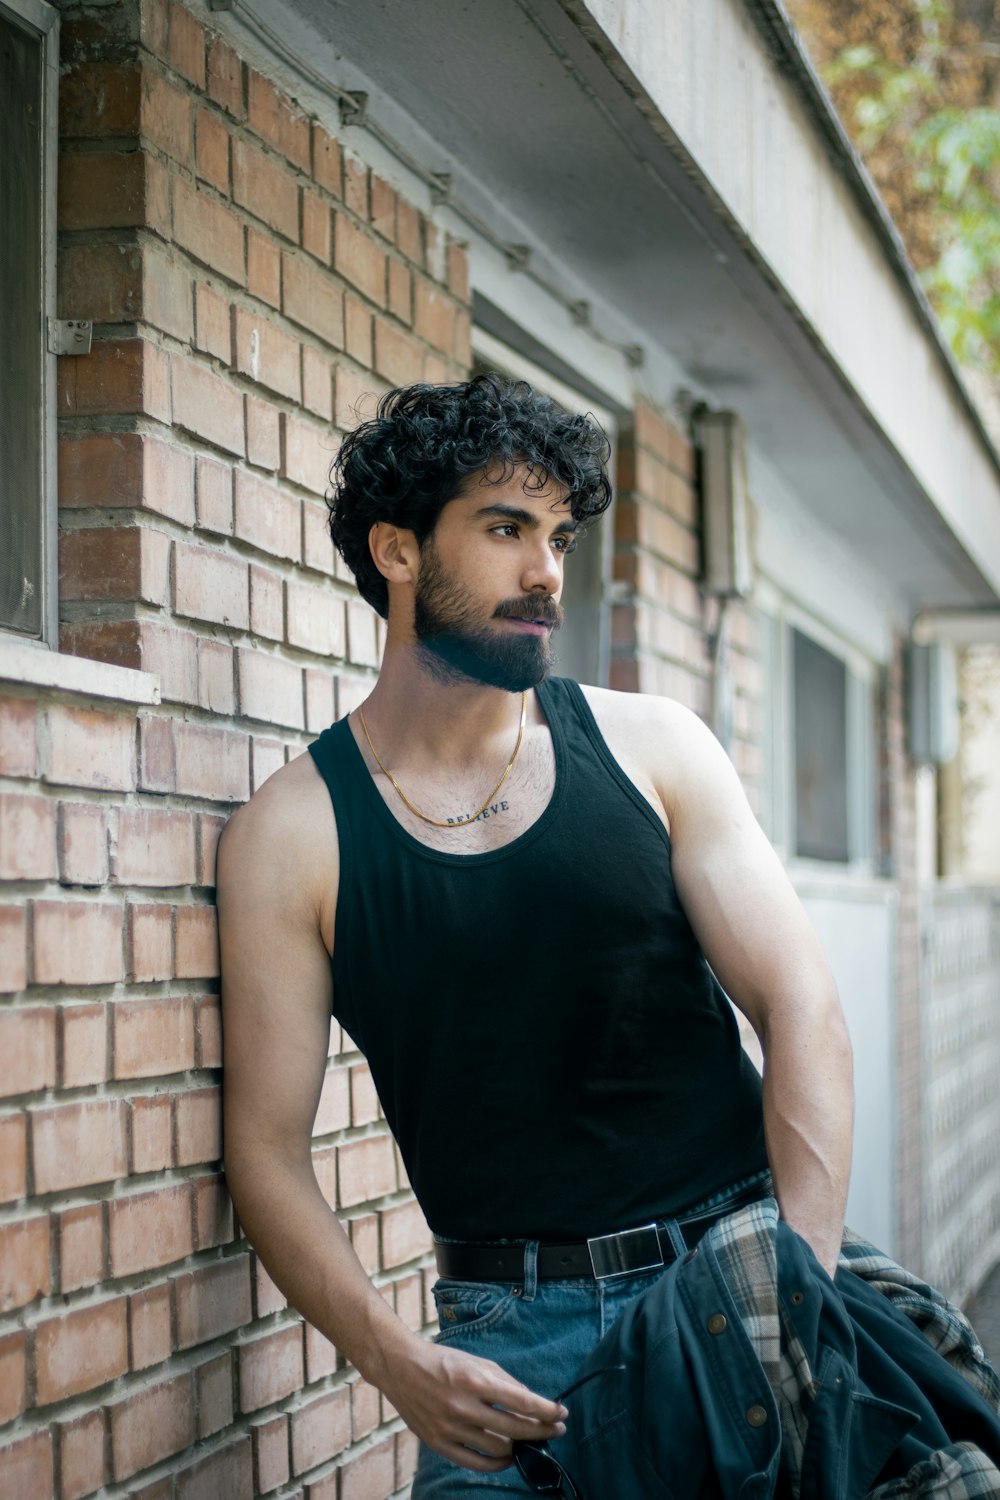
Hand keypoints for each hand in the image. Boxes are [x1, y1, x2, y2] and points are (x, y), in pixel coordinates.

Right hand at [380, 1338, 567, 1472]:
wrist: (400, 1368)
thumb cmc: (443, 1361)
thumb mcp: (477, 1361)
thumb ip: (505, 1381)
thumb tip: (530, 1402)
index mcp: (475, 1380)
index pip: (522, 1403)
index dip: (547, 1411)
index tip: (561, 1414)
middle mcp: (463, 1406)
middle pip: (515, 1428)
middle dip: (542, 1431)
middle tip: (556, 1430)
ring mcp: (450, 1428)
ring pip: (498, 1449)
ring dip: (519, 1447)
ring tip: (528, 1441)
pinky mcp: (439, 1444)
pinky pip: (475, 1463)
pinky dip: (497, 1464)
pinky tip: (507, 1456)